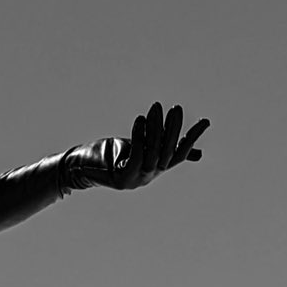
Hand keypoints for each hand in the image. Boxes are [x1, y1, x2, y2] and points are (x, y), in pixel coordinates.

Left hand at [63, 101, 209, 191]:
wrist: (80, 167)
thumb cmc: (108, 155)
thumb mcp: (136, 147)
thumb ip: (157, 144)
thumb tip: (189, 150)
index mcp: (155, 168)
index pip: (180, 152)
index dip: (193, 137)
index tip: (207, 121)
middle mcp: (149, 175)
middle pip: (167, 150)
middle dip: (173, 128)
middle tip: (175, 107)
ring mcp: (137, 179)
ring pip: (153, 151)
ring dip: (155, 128)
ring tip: (155, 107)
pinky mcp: (123, 178)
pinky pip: (137, 155)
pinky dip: (140, 136)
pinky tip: (140, 119)